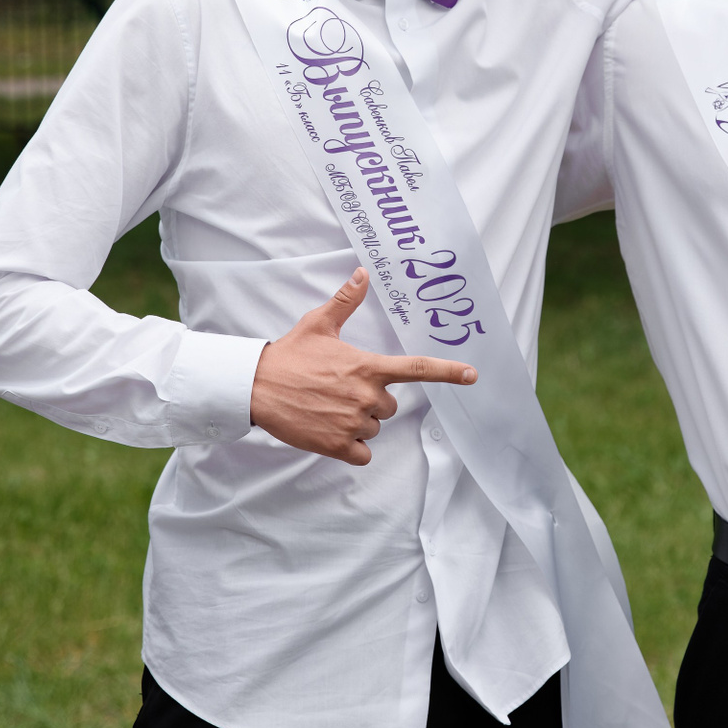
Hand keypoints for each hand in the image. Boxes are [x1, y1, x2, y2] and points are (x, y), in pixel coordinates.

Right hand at [250, 268, 476, 464]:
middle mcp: (367, 396)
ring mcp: (353, 422)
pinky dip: (351, 447)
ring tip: (328, 408)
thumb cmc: (289, 354)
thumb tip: (362, 273)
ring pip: (374, 429)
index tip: (472, 375)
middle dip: (371, 401)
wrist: (255, 387)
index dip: (448, 372)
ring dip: (358, 424)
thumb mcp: (318, 323)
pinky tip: (329, 431)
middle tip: (340, 391)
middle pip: (390, 406)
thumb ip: (345, 301)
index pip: (417, 369)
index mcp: (368, 366)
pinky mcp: (338, 445)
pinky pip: (363, 454)